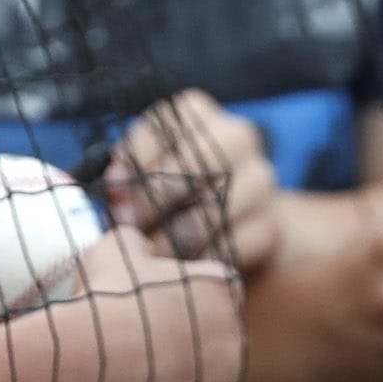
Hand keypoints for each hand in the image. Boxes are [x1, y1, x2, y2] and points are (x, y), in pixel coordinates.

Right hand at [43, 228, 244, 381]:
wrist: (93, 360)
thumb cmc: (106, 299)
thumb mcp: (116, 249)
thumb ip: (139, 241)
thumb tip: (143, 246)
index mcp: (220, 285)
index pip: (220, 286)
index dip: (190, 295)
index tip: (160, 304)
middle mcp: (235, 330)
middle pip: (220, 331)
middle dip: (193, 336)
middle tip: (150, 342)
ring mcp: (229, 375)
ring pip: (216, 371)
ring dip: (190, 372)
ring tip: (146, 372)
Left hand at [105, 90, 280, 274]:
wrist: (230, 216)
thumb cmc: (168, 186)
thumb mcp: (142, 166)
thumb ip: (125, 170)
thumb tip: (112, 186)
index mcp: (195, 111)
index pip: (164, 127)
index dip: (135, 162)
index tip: (113, 192)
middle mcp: (236, 135)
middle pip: (196, 164)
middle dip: (155, 199)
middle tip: (126, 226)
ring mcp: (260, 179)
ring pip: (214, 209)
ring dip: (173, 237)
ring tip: (146, 255)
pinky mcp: (270, 224)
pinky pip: (232, 245)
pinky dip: (201, 260)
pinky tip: (179, 270)